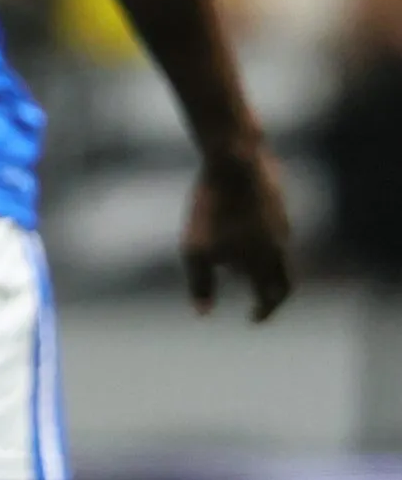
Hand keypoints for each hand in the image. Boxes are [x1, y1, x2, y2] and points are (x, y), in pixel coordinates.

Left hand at [183, 147, 292, 321]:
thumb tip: (202, 313)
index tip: (253, 319)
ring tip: (238, 268)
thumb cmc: (213, 209)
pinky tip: (240, 234)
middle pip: (283, 278)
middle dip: (268, 293)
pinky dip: (260, 241)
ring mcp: (282, 220)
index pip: (274, 296)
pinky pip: (272, 229)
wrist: (235, 159)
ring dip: (263, 265)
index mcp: (268, 260)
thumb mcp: (197, 250)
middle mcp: (282, 244)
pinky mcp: (276, 199)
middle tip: (256, 300)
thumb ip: (201, 284)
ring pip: (278, 252)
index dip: (264, 311)